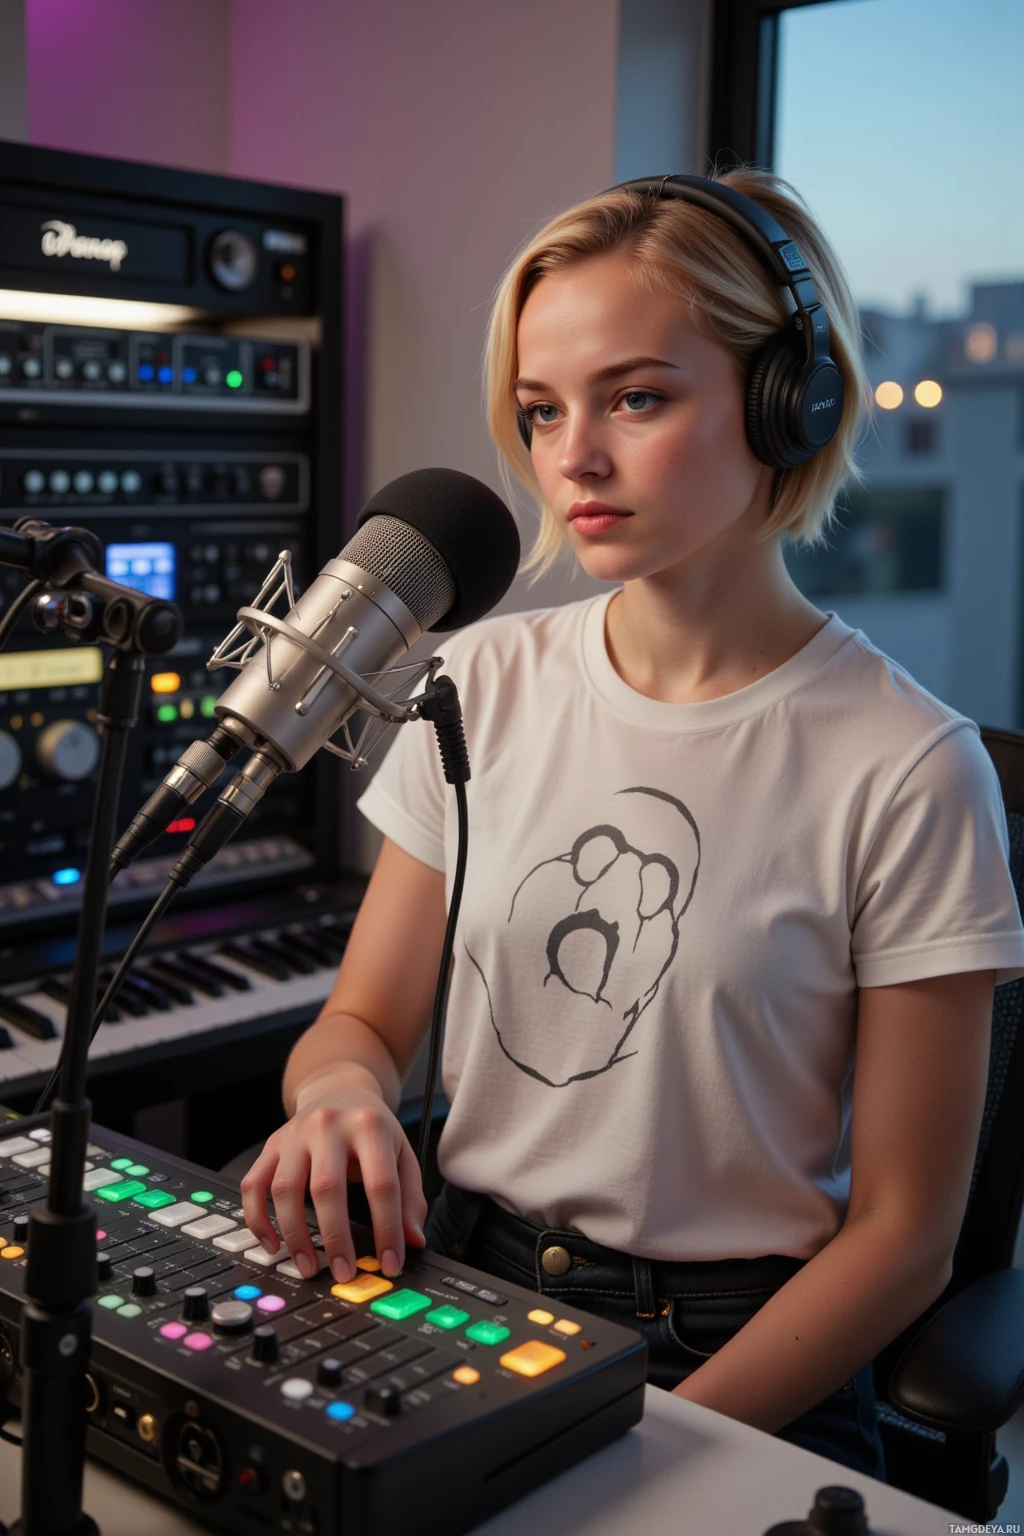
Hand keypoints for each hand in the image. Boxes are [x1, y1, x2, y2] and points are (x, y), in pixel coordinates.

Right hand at [240, 1069, 427, 1282]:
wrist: (339, 1090)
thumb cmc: (372, 1129)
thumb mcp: (402, 1154)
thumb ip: (410, 1198)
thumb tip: (414, 1241)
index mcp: (369, 1126)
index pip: (381, 1185)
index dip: (387, 1229)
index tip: (389, 1264)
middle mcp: (328, 1126)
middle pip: (327, 1187)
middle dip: (335, 1238)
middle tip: (344, 1272)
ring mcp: (295, 1135)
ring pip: (285, 1189)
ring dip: (295, 1235)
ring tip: (309, 1266)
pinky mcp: (271, 1146)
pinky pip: (254, 1186)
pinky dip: (258, 1220)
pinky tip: (274, 1244)